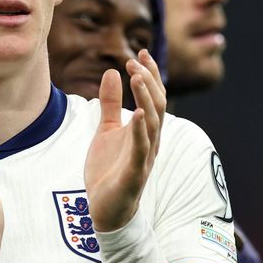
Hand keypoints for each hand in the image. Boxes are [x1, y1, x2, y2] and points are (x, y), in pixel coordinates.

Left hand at [85, 49, 165, 231]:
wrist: (105, 209)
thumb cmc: (109, 171)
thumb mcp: (106, 130)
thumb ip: (110, 104)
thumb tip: (111, 72)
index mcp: (146, 130)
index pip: (154, 97)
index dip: (149, 74)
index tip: (140, 53)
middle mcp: (150, 141)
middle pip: (157, 105)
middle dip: (148, 80)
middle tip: (135, 60)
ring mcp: (145, 157)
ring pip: (152, 123)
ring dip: (145, 98)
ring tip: (137, 76)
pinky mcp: (134, 173)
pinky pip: (141, 149)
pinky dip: (140, 130)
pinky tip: (137, 113)